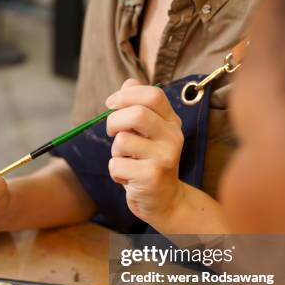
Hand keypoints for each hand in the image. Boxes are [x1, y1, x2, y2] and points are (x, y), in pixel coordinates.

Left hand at [106, 79, 184, 224]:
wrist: (166, 202)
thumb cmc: (150, 163)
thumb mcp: (148, 134)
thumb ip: (139, 108)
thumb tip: (128, 82)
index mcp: (172, 122)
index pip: (153, 95)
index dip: (126, 95)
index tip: (110, 103)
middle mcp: (173, 137)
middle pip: (136, 114)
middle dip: (113, 121)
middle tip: (111, 133)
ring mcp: (165, 157)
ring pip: (122, 141)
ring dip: (115, 152)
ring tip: (126, 161)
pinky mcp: (152, 176)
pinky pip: (117, 164)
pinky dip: (115, 172)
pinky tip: (128, 178)